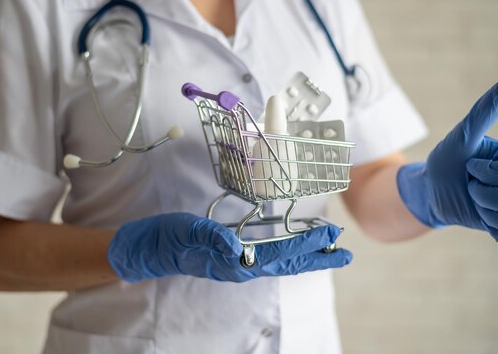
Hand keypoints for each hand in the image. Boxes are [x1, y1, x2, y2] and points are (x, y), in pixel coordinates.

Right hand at [108, 212, 351, 282]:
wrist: (151, 247)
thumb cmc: (170, 238)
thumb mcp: (190, 232)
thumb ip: (214, 239)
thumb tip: (240, 249)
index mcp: (235, 262)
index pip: (280, 254)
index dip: (307, 245)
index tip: (331, 236)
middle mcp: (242, 265)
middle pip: (287, 263)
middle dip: (317, 258)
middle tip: (345, 252)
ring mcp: (238, 261)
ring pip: (281, 260)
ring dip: (307, 255)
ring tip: (330, 250)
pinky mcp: (233, 255)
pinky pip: (269, 255)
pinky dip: (288, 250)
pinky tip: (295, 246)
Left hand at [397, 77, 497, 242]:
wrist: (433, 191)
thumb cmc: (446, 161)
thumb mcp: (461, 136)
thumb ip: (484, 112)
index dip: (481, 172)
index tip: (470, 165)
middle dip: (479, 192)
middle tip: (469, 183)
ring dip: (483, 210)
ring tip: (475, 199)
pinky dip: (490, 227)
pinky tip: (482, 215)